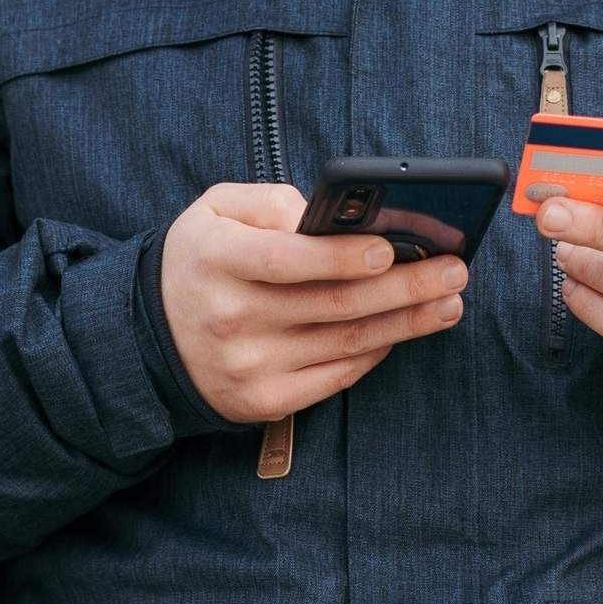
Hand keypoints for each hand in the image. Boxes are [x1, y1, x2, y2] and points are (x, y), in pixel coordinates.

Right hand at [160, 182, 468, 422]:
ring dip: (406, 322)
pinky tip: (405, 331)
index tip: (392, 247)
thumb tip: (331, 217)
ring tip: (449, 300)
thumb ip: (269, 201)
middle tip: (455, 270)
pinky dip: (375, 353)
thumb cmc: (200, 259)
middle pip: (333, 304)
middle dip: (404, 286)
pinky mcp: (262, 401)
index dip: (342, 256)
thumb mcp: (215, 210)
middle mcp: (231, 316)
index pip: (286, 260)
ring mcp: (248, 366)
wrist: (147, 338)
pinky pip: (335, 376)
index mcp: (217, 259)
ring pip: (345, 343)